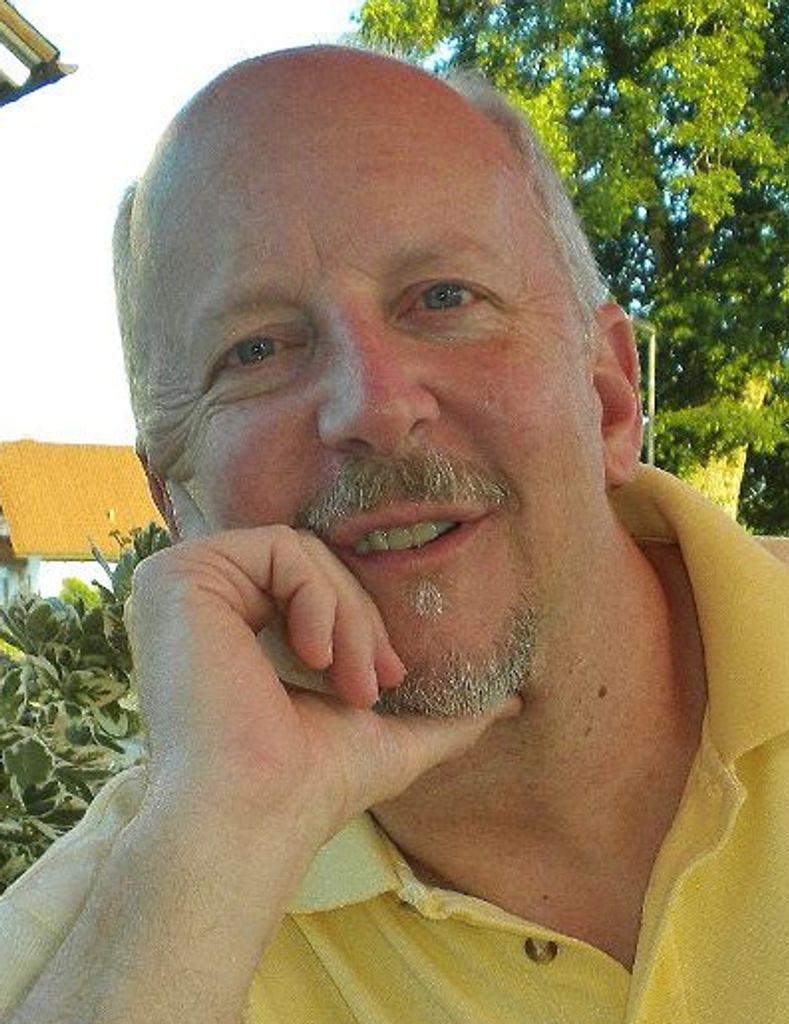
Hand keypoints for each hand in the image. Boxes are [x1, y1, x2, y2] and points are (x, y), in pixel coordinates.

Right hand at [126, 526, 518, 846]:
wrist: (255, 814)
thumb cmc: (310, 786)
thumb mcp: (387, 738)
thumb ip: (443, 716)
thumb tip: (512, 701)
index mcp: (234, 627)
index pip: (317, 584)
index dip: (363, 622)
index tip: (387, 681)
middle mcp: (204, 601)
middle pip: (313, 565)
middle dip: (362, 622)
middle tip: (373, 686)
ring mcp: (184, 585)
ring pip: (303, 555)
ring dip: (348, 618)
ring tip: (349, 684)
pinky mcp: (180, 576)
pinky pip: (279, 549)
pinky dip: (317, 599)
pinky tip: (314, 658)